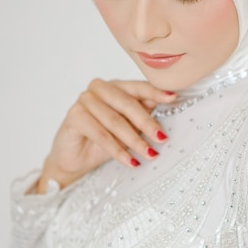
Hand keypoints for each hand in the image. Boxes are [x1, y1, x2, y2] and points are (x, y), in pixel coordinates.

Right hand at [35, 79, 175, 193]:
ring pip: (116, 121)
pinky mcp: (74, 116)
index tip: (173, 98)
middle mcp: (99, 88)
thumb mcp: (129, 126)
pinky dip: (117, 150)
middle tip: (162, 139)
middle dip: (147, 123)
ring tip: (149, 154)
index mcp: (115, 86)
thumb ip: (144, 112)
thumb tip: (170, 103)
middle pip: (128, 104)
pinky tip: (130, 161)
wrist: (75, 159)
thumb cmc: (104, 139)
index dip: (155, 92)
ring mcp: (84, 100)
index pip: (138, 87)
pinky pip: (101, 134)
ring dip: (135, 141)